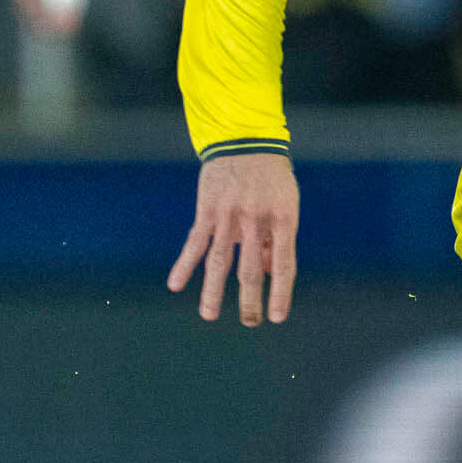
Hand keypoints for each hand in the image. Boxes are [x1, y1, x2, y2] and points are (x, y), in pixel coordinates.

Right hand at [167, 150, 299, 325]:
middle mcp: (256, 221)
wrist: (246, 139)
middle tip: (250, 323)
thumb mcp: (286, 203)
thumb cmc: (272, 176)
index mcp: (283, 220)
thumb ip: (278, 238)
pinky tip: (175, 284)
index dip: (280, 293)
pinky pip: (195, 243)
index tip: (276, 317)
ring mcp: (230, 216)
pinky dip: (184, 265)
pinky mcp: (208, 211)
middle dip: (250, 301)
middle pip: (252, 269)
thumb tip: (272, 272)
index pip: (285, 265)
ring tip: (209, 315)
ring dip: (213, 292)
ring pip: (219, 261)